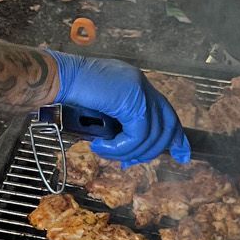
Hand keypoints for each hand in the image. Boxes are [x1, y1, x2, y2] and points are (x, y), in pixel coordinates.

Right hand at [49, 52, 190, 166]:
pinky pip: (136, 136)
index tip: (181, 155)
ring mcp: (140, 90)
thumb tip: (126, 147)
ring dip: (127, 151)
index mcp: (136, 85)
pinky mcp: (133, 101)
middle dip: (156, 149)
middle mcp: (142, 85)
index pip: (165, 111)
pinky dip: (119, 148)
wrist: (58, 77)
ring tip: (105, 152)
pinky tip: (102, 146)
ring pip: (150, 135)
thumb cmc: (69, 91)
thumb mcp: (100, 108)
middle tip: (133, 163)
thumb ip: (117, 121)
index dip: (176, 136)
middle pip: (166, 124)